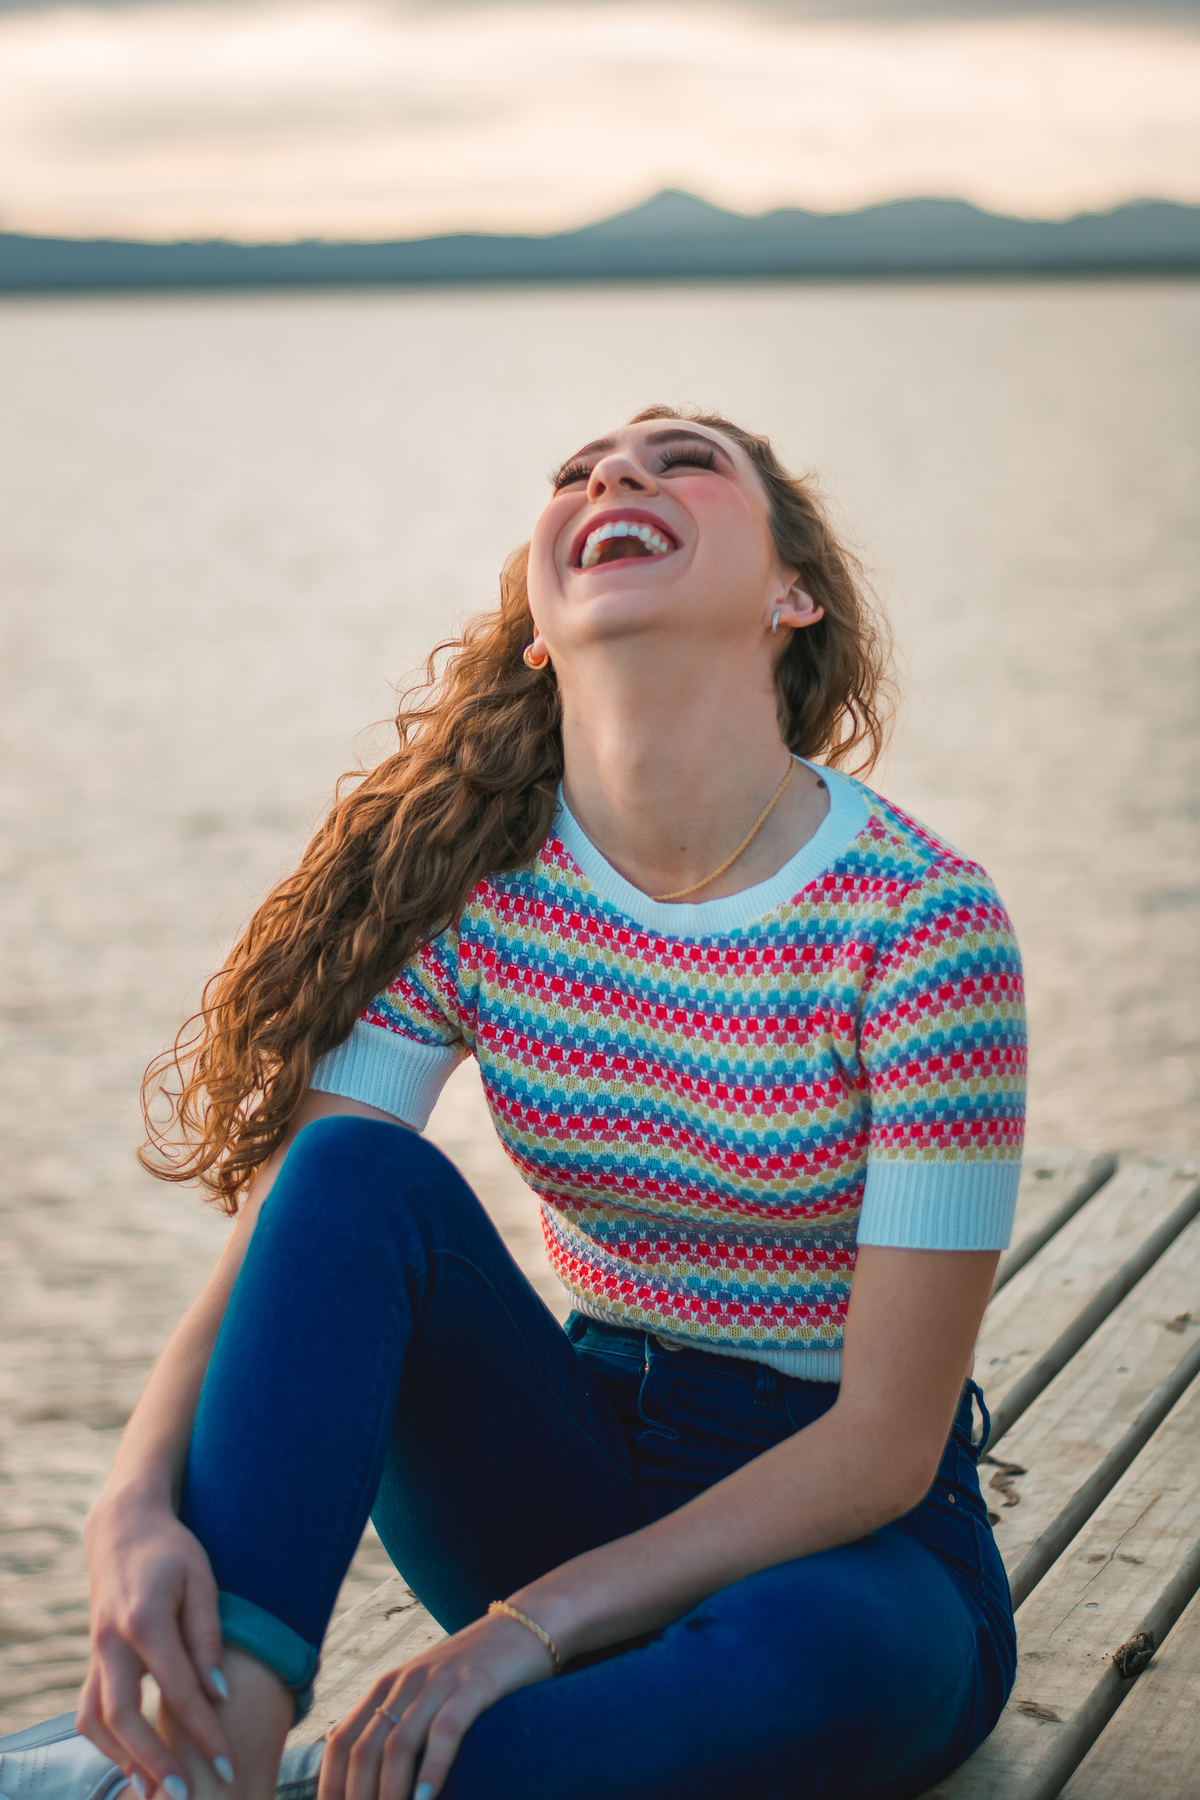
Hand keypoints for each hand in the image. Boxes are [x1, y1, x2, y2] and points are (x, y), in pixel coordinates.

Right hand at [78, 1491, 233, 1793]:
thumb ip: (207, 1636)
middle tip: (184, 1796)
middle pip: (122, 1716)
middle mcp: (112, 1642)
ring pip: (95, 1720)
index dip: (203, 1731)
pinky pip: (90, 1710)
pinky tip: (134, 1762)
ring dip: (123, 1759)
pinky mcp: (92, 1659)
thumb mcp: (202, 1580)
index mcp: (144, 1619)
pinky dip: (108, 1742)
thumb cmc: (173, 1552)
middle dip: (153, 1761)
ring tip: (155, 1792)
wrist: (124, 1529)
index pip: (178, 1689)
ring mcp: (95, 1652)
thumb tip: (217, 1694)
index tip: (227, 1763)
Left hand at [318, 1610, 556, 1799]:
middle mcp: (406, 1681)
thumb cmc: (471, 1669)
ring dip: (390, 1793)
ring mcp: (440, 1681)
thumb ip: (390, 1718)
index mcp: (386, 1685)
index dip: (330, 1785)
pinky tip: (425, 1799)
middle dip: (358, 1798)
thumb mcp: (422, 1689)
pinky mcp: (475, 1684)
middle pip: (364, 1749)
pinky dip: (432, 1769)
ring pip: (399, 1745)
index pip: (340, 1741)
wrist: (523, 1626)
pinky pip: (445, 1731)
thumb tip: (348, 1760)